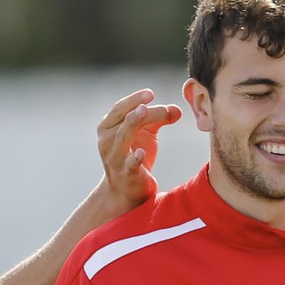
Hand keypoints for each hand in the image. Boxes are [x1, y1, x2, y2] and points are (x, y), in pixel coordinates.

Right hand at [96, 89, 182, 208]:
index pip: (120, 108)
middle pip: (122, 118)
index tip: (150, 94)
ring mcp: (114, 157)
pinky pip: (129, 163)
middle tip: (148, 99)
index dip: (134, 99)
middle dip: (135, 107)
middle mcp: (107, 140)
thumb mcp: (146, 134)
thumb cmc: (135, 157)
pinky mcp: (125, 173)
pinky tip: (141, 153)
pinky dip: (135, 158)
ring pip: (122, 136)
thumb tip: (178, 110)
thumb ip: (160, 119)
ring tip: (143, 112)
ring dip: (132, 123)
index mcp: (109, 127)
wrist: (126, 190)